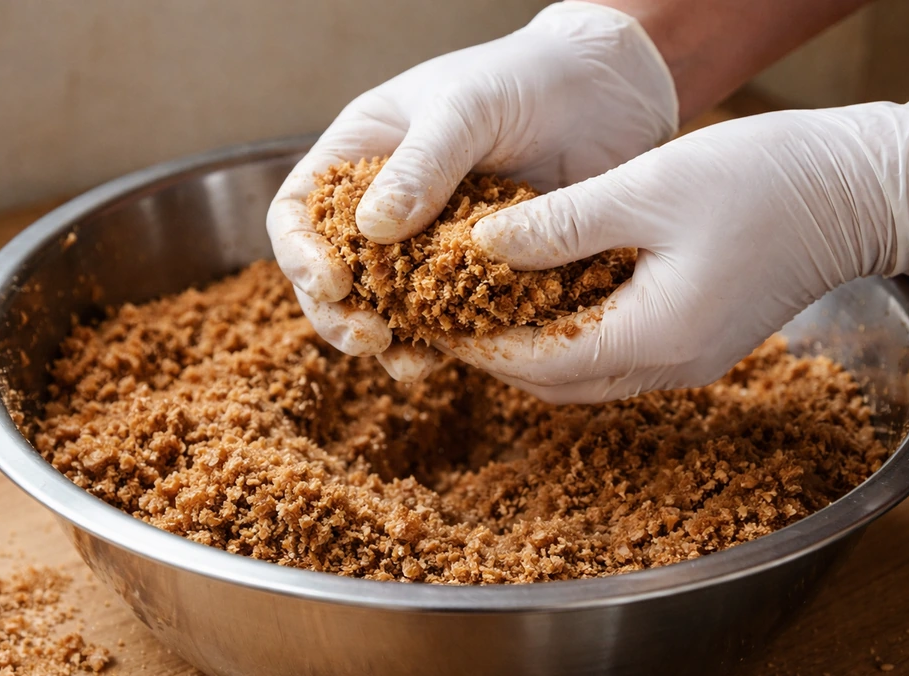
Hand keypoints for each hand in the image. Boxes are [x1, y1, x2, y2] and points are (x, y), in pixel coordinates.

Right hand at [266, 1, 677, 380]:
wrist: (609, 94)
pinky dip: (448, 341)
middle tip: (369, 339)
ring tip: (409, 364)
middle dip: (340, 315)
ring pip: (389, 308)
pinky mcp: (479, 276)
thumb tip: (372, 229)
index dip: (301, 254)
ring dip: (391, 341)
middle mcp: (388, 207)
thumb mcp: (466, 107)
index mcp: (362, 155)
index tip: (332, 283)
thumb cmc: (528, 77)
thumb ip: (422, 164)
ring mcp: (432, 247)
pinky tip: (455, 357)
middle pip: (336, 275)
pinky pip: (451, 318)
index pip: (299, 212)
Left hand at [442, 93, 908, 402]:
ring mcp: (690, 361)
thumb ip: (561, 225)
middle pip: (561, 385)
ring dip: (537, 355)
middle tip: (453, 324)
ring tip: (490, 316)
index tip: (439, 327)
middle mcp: (671, 366)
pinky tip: (552, 306)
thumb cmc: (764, 180)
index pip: (542, 365)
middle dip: (502, 360)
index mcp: (655, 337)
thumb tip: (486, 245)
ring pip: (589, 378)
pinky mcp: (701, 342)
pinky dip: (576, 342)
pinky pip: (620, 360)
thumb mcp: (646, 190)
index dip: (484, 349)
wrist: (861, 191)